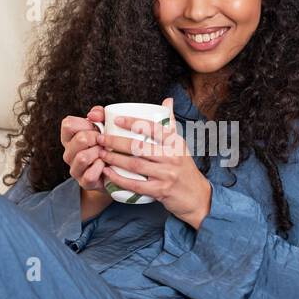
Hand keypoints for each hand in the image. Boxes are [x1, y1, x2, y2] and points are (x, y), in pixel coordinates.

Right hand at [60, 105, 112, 197]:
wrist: (118, 172)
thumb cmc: (109, 145)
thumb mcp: (106, 126)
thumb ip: (100, 115)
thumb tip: (93, 115)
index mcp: (70, 138)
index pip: (68, 124)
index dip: (85, 124)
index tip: (96, 128)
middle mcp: (68, 154)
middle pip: (80, 139)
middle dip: (97, 138)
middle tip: (105, 142)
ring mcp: (74, 169)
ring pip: (82, 157)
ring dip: (99, 154)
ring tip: (107, 154)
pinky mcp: (84, 183)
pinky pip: (90, 174)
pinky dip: (101, 169)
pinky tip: (107, 166)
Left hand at [97, 97, 212, 228]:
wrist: (197, 197)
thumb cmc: (184, 169)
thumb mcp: (181, 146)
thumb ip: (171, 124)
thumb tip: (167, 101)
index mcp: (176, 143)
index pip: (154, 127)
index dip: (133, 122)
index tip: (116, 120)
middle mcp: (173, 157)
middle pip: (140, 147)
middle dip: (116, 142)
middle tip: (101, 138)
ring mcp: (167, 175)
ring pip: (135, 165)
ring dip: (114, 159)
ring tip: (101, 153)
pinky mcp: (161, 191)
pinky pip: (135, 185)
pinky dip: (119, 179)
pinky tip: (108, 173)